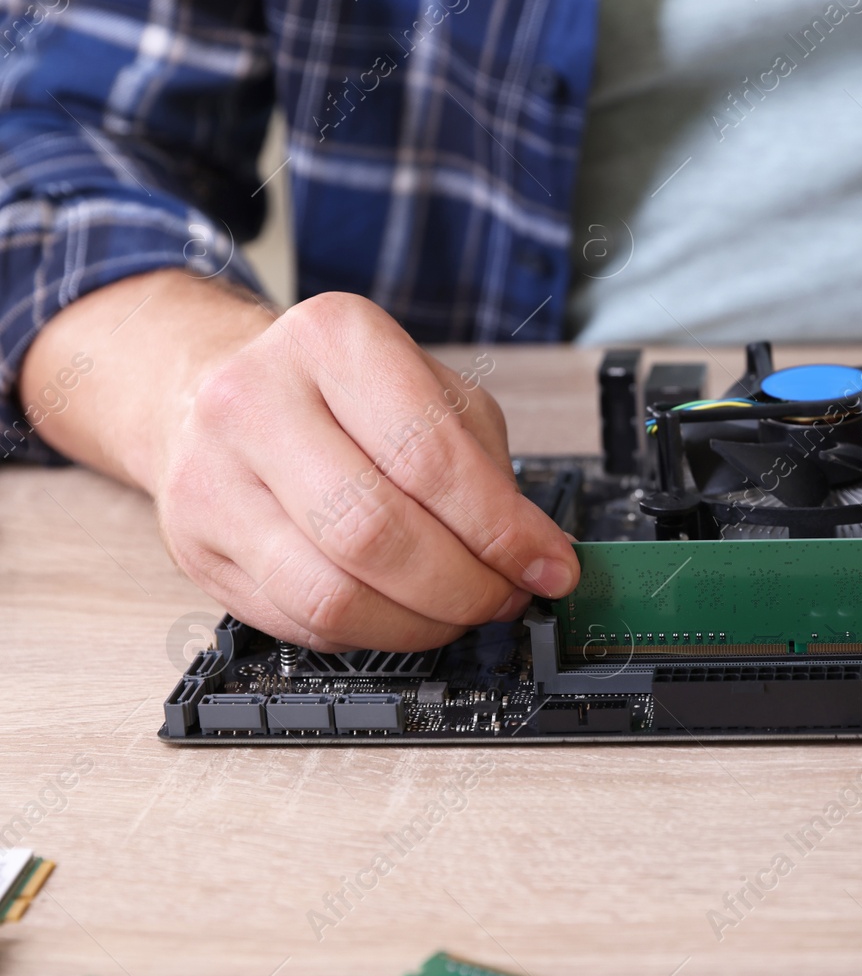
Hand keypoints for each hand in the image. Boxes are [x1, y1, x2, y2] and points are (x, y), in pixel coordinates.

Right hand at [21, 272, 577, 651]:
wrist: (210, 390)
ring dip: (420, 625)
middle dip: (465, 586)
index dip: (502, 531)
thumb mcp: (430, 389)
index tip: (551, 566)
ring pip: (332, 596)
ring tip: (462, 612)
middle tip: (507, 598)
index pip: (429, 457)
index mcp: (332, 342)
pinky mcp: (196, 550)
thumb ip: (486, 466)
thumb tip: (539, 555)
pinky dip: (370, 633)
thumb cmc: (340, 391)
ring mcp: (211, 480)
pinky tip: (401, 614)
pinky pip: (299, 623)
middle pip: (375, 533)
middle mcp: (255, 402)